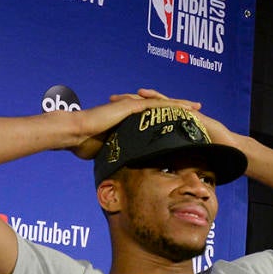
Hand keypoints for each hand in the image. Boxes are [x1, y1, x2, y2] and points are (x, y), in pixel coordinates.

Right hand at [68, 91, 199, 159]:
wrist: (75, 134)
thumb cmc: (84, 144)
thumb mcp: (107, 151)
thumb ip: (117, 154)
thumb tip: (119, 169)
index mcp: (128, 119)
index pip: (153, 119)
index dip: (168, 121)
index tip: (182, 125)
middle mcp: (131, 110)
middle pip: (161, 109)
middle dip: (179, 110)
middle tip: (197, 111)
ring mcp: (132, 106)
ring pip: (162, 104)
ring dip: (180, 105)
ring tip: (196, 107)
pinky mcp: (131, 106)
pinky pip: (156, 105)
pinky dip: (171, 106)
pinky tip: (184, 107)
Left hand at [113, 88, 242, 150]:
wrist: (228, 145)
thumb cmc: (209, 151)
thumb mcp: (182, 155)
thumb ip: (167, 159)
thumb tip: (149, 173)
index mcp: (167, 126)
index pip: (143, 118)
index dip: (127, 115)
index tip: (109, 116)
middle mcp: (171, 117)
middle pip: (146, 107)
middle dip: (128, 102)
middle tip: (111, 99)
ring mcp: (180, 112)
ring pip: (156, 102)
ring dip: (139, 97)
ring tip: (124, 95)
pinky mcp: (187, 111)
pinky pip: (170, 103)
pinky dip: (157, 98)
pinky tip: (144, 95)